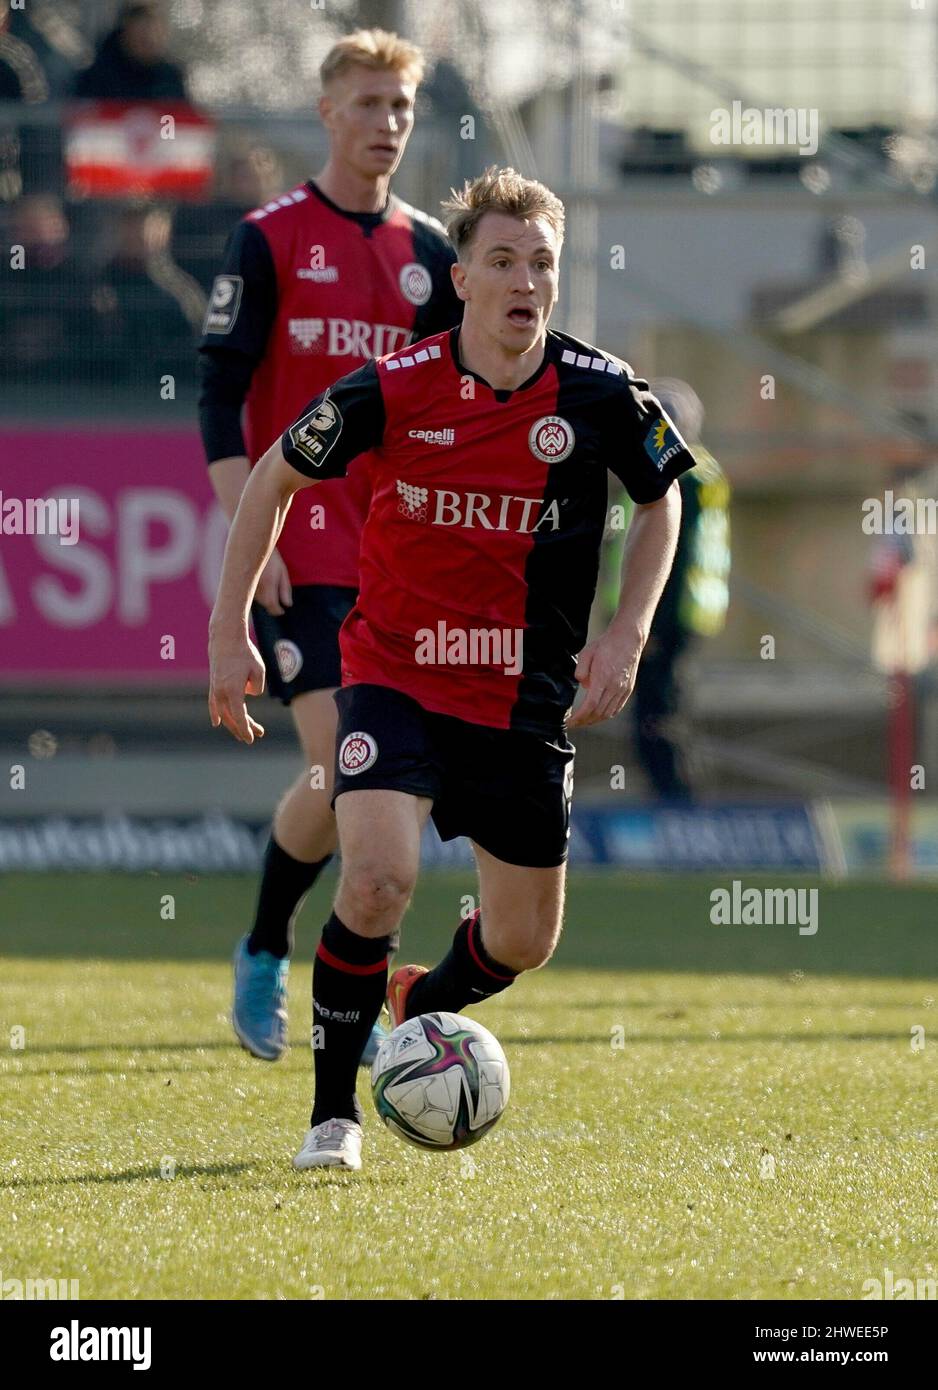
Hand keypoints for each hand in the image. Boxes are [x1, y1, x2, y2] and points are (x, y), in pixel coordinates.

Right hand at [208, 626, 266, 743]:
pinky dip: (216, 715)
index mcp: (233, 690)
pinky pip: (213, 705)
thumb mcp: (259, 670)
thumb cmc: (245, 654)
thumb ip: (257, 688)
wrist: (226, 639)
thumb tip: (249, 696)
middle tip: (258, 734)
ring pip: (223, 714)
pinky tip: (217, 724)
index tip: (252, 738)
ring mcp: (215, 689)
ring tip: (244, 733)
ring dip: (233, 724)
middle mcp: (221, 692)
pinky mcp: (213, 685)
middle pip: (232, 718)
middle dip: (243, 729)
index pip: (240, 716)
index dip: (246, 729)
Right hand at [254, 549, 292, 615]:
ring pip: (258, 600)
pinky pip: (252, 594)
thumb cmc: (270, 558)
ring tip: (267, 582)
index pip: (272, 605)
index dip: (277, 611)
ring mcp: (248, 586)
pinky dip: (258, 593)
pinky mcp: (242, 585)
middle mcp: (257, 586)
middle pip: (265, 604)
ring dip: (264, 598)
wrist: (252, 546)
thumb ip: (285, 589)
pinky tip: (260, 582)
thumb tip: (288, 605)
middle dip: (272, 604)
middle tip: (277, 602)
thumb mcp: (282, 571)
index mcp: (268, 583)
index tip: (281, 611)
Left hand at [567, 629, 641, 728]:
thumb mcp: (586, 653)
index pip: (591, 705)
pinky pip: (616, 708)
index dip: (579, 717)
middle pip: (598, 712)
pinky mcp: (628, 689)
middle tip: (574, 724)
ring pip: (608, 713)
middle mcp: (614, 686)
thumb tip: (583, 685)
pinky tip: (598, 716)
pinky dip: (606, 715)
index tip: (570, 721)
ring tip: (584, 722)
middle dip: (584, 722)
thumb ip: (581, 671)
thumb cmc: (606, 644)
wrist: (628, 639)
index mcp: (603, 677)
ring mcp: (623, 689)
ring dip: (595, 720)